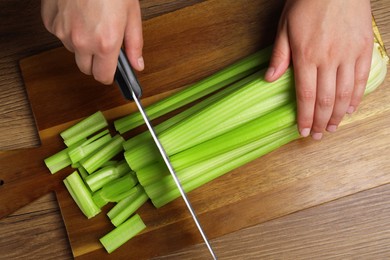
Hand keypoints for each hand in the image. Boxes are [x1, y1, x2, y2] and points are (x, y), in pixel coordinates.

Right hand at [41, 0, 143, 84]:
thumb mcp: (131, 15)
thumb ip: (134, 44)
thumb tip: (137, 64)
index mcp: (105, 43)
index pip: (103, 77)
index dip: (109, 74)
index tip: (111, 70)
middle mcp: (82, 41)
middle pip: (86, 69)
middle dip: (95, 62)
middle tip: (103, 45)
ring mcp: (63, 32)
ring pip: (73, 51)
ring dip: (82, 44)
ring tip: (91, 23)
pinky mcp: (50, 21)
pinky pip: (59, 35)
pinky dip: (68, 29)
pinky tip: (77, 15)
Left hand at [265, 0, 372, 139]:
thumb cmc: (307, 3)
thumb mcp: (285, 27)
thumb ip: (279, 56)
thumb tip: (269, 80)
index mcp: (306, 56)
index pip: (305, 96)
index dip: (305, 117)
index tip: (303, 131)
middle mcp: (328, 59)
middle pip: (325, 100)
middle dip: (321, 121)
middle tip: (318, 135)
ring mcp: (348, 54)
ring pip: (344, 93)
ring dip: (338, 114)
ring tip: (333, 128)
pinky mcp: (363, 48)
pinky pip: (362, 78)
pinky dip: (357, 96)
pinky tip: (351, 109)